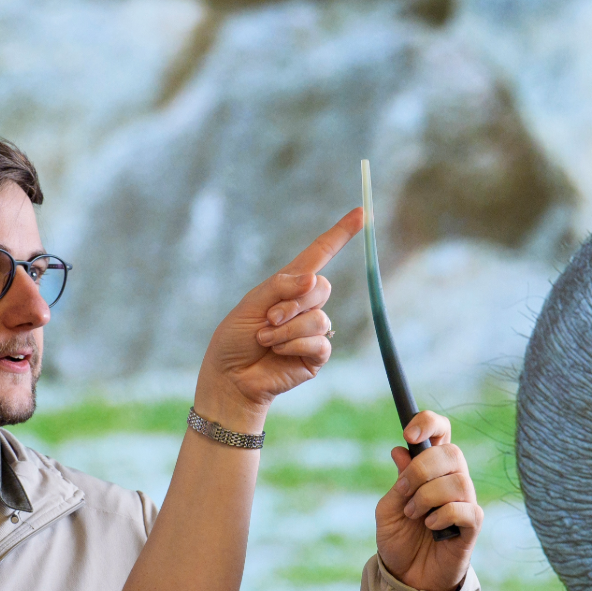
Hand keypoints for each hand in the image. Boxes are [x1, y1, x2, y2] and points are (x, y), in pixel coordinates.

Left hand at [195, 208, 363, 424]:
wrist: (230, 377)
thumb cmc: (235, 338)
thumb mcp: (251, 303)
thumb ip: (281, 287)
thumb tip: (313, 279)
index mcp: (289, 285)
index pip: (320, 254)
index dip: (340, 234)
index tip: (360, 213)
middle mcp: (305, 305)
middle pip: (321, 287)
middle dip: (292, 303)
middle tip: (268, 319)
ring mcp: (313, 330)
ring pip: (319, 317)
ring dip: (287, 329)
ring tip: (266, 339)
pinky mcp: (316, 354)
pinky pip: (320, 341)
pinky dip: (294, 344)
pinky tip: (277, 352)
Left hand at [375, 410, 481, 590]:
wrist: (406, 578)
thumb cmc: (400, 540)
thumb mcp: (388, 509)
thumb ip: (398, 481)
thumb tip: (400, 450)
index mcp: (431, 469)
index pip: (441, 432)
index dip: (429, 423)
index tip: (409, 433)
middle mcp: (452, 480)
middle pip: (452, 452)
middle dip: (422, 469)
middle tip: (403, 490)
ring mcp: (464, 502)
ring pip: (457, 481)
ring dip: (427, 497)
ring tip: (414, 515)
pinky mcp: (472, 526)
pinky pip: (466, 509)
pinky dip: (442, 515)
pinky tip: (431, 526)